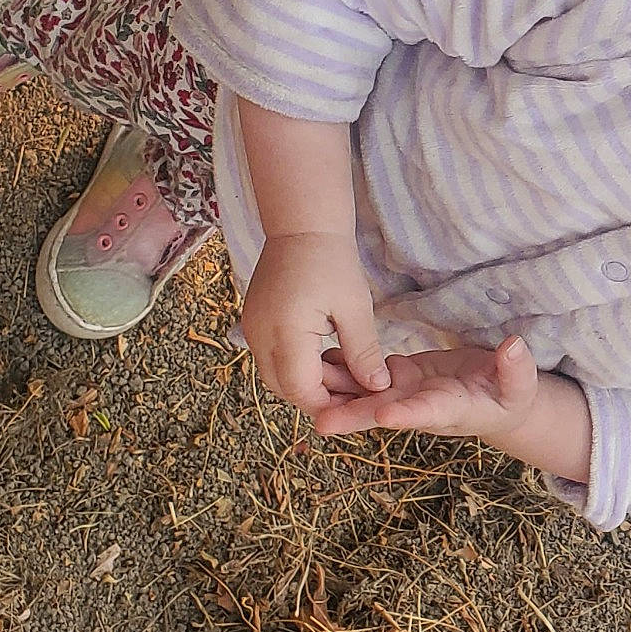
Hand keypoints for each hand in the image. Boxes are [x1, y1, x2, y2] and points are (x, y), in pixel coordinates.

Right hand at [241, 231, 390, 412]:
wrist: (301, 227)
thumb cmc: (332, 261)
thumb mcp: (355, 308)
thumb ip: (364, 352)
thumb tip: (379, 387)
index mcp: (286, 333)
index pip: (301, 390)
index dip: (330, 404)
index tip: (359, 402)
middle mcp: (259, 337)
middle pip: (285, 389)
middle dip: (320, 396)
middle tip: (356, 388)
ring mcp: (251, 331)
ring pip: (277, 376)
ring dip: (309, 381)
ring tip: (346, 370)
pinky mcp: (253, 324)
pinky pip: (272, 358)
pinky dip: (296, 365)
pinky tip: (325, 356)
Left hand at [311, 335, 538, 439]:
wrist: (497, 400)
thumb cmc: (512, 396)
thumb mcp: (520, 386)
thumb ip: (516, 370)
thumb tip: (515, 347)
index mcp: (450, 410)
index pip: (427, 413)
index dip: (407, 414)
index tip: (386, 416)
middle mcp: (420, 405)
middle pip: (383, 411)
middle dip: (352, 415)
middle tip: (320, 422)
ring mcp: (407, 391)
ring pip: (367, 392)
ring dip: (337, 389)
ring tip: (304, 380)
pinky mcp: (401, 375)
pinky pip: (368, 374)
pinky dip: (344, 367)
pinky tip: (317, 356)